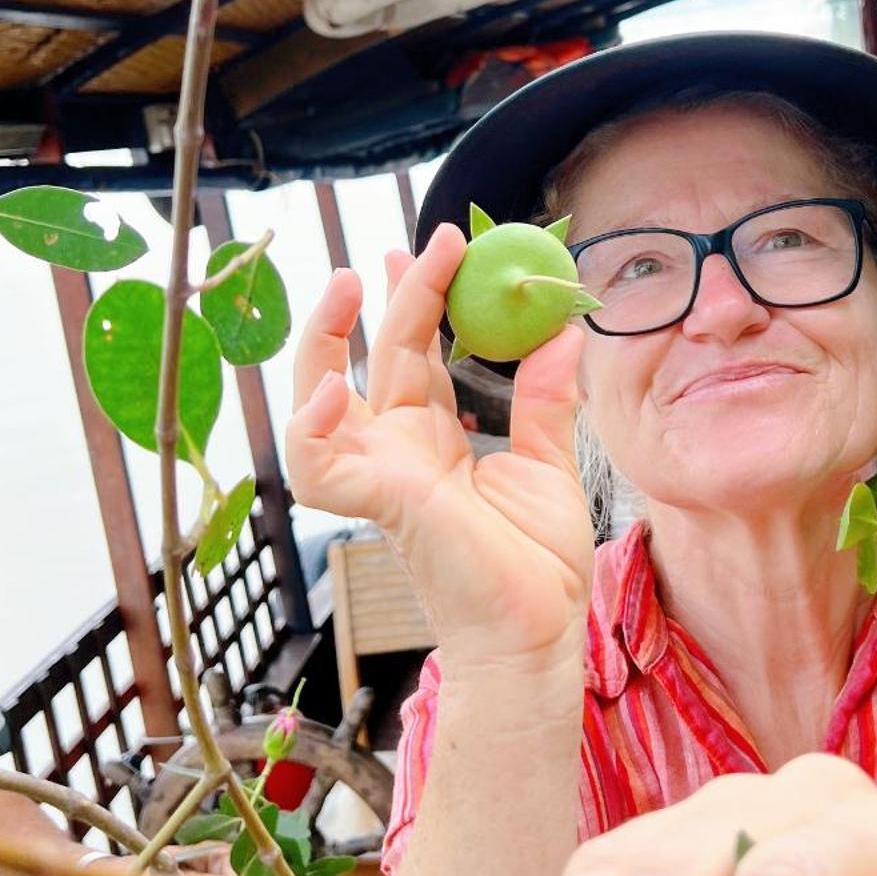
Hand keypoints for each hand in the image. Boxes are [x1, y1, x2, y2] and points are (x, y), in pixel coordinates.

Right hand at [285, 228, 595, 671]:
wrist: (538, 632)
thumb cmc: (538, 566)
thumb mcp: (547, 462)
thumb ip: (546, 396)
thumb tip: (565, 327)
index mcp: (432, 442)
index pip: (413, 355)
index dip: (420, 299)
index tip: (444, 247)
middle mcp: (397, 451)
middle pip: (375, 356)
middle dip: (387, 296)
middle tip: (409, 243)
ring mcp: (381, 474)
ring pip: (317, 398)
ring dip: (321, 340)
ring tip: (347, 285)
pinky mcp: (378, 500)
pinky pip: (317, 462)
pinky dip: (311, 423)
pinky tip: (334, 384)